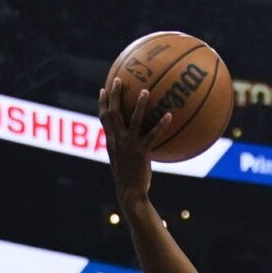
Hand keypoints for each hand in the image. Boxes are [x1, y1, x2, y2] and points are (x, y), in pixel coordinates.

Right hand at [99, 74, 174, 205]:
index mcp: (111, 141)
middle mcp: (117, 140)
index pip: (103, 118)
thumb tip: (131, 136)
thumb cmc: (128, 177)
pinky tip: (169, 115)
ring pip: (134, 120)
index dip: (102, 103)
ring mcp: (129, 145)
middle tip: (118, 79)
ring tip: (146, 91)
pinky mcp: (141, 152)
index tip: (103, 89)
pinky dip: (160, 125)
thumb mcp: (121, 159)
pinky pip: (152, 136)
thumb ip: (123, 146)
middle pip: (114, 113)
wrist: (130, 193)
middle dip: (115, 95)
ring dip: (140, 105)